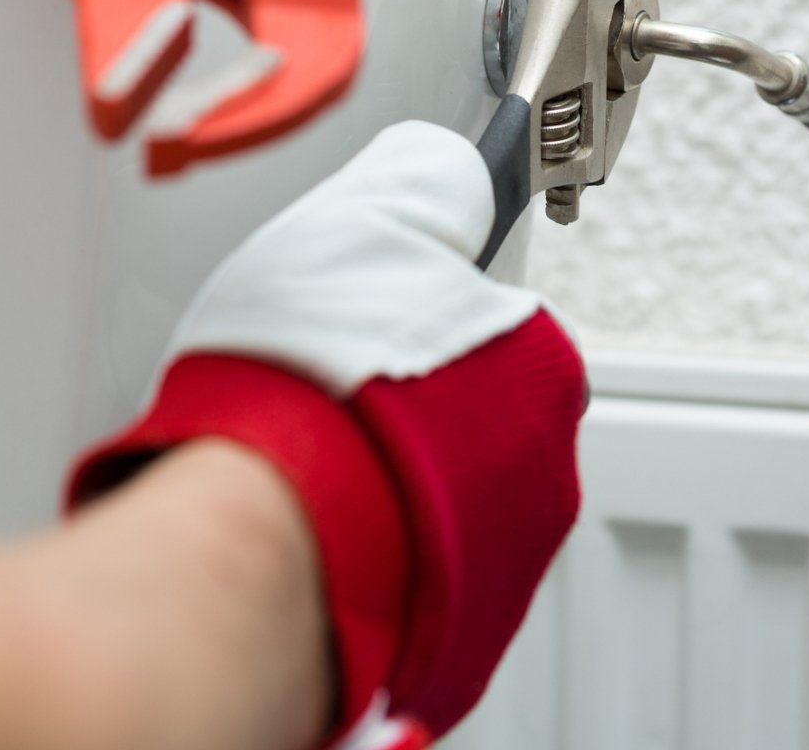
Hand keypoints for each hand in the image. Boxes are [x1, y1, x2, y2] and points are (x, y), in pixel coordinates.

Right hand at [70, 122, 585, 746]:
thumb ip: (423, 186)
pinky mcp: (446, 643)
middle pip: (472, 426)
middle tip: (328, 397)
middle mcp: (543, 476)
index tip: (368, 327)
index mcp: (542, 370)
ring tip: (305, 464)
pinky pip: (404, 581)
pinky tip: (304, 529)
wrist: (265, 531)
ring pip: (439, 510)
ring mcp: (498, 570)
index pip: (497, 331)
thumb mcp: (366, 217)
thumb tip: (449, 164)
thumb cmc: (312, 382)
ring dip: (385, 488)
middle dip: (407, 413)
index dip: (417, 320)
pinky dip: (363, 556)